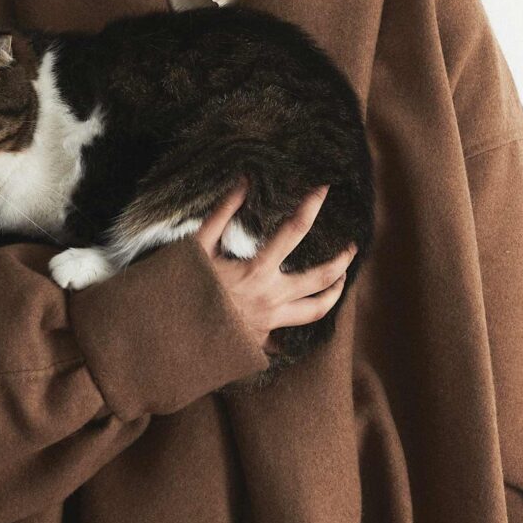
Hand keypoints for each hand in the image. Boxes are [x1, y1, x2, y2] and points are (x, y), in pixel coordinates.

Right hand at [195, 181, 355, 356]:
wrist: (171, 339)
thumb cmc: (181, 290)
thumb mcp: (197, 248)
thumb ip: (221, 214)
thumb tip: (242, 182)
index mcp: (257, 271)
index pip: (295, 231)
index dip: (311, 206)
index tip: (323, 190)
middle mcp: (271, 298)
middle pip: (322, 278)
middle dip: (342, 259)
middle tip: (351, 248)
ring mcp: (270, 322)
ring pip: (316, 310)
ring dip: (334, 293)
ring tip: (341, 280)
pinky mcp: (262, 340)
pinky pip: (290, 330)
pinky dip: (299, 317)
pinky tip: (303, 307)